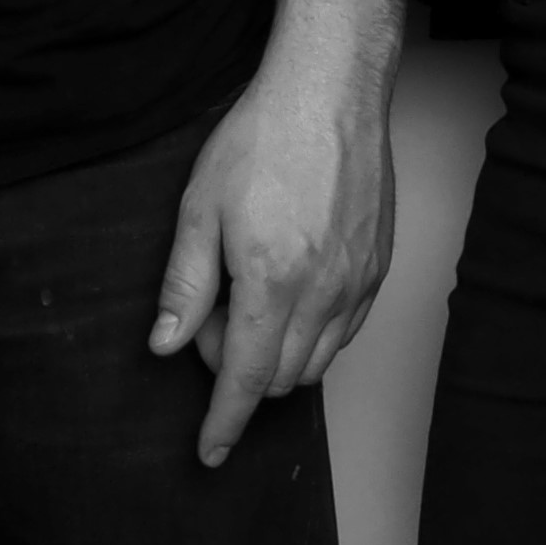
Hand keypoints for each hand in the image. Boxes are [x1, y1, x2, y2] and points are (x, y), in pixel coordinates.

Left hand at [149, 47, 398, 465]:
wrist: (330, 92)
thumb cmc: (264, 138)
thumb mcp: (200, 206)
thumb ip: (185, 285)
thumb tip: (165, 345)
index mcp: (273, 281)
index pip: (247, 380)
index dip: (224, 424)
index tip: (209, 452)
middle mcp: (324, 292)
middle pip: (281, 379)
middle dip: (240, 370)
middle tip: (214, 314)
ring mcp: (359, 282)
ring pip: (317, 363)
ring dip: (278, 355)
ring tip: (252, 294)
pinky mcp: (380, 269)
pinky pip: (346, 332)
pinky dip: (314, 334)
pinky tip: (290, 291)